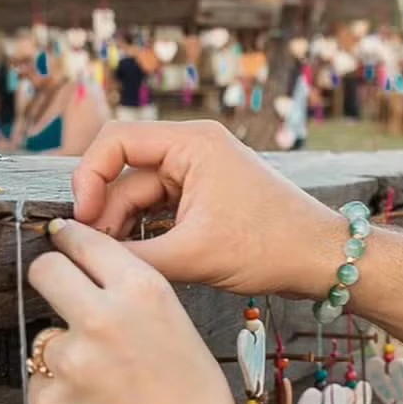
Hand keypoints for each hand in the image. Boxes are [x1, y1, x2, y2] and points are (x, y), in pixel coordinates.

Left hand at [27, 219, 243, 403]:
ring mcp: (69, 362)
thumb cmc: (192, 390)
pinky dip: (60, 393)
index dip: (69, 241)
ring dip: (63, 352)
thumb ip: (127, 289)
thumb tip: (78, 267)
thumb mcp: (174, 318)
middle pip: (44, 271)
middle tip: (64, 299)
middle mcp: (101, 317)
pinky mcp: (48, 402)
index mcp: (141, 289)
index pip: (81, 240)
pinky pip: (40, 381)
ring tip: (102, 382)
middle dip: (51, 279)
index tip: (61, 242)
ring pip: (44, 336)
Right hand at [72, 120, 343, 297]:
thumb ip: (133, 256)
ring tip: (117, 263)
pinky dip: (147, 233)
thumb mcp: (194, 255)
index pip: (116, 140)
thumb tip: (83, 258)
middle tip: (95, 253)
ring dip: (125, 228)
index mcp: (193, 142)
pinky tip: (139, 260)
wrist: (321, 260)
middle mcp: (194, 149)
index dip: (89, 177)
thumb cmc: (271, 247)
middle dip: (107, 213)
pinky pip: (160, 209)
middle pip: (125, 173)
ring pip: (141, 196)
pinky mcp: (205, 197)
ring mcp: (200, 173)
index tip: (82, 218)